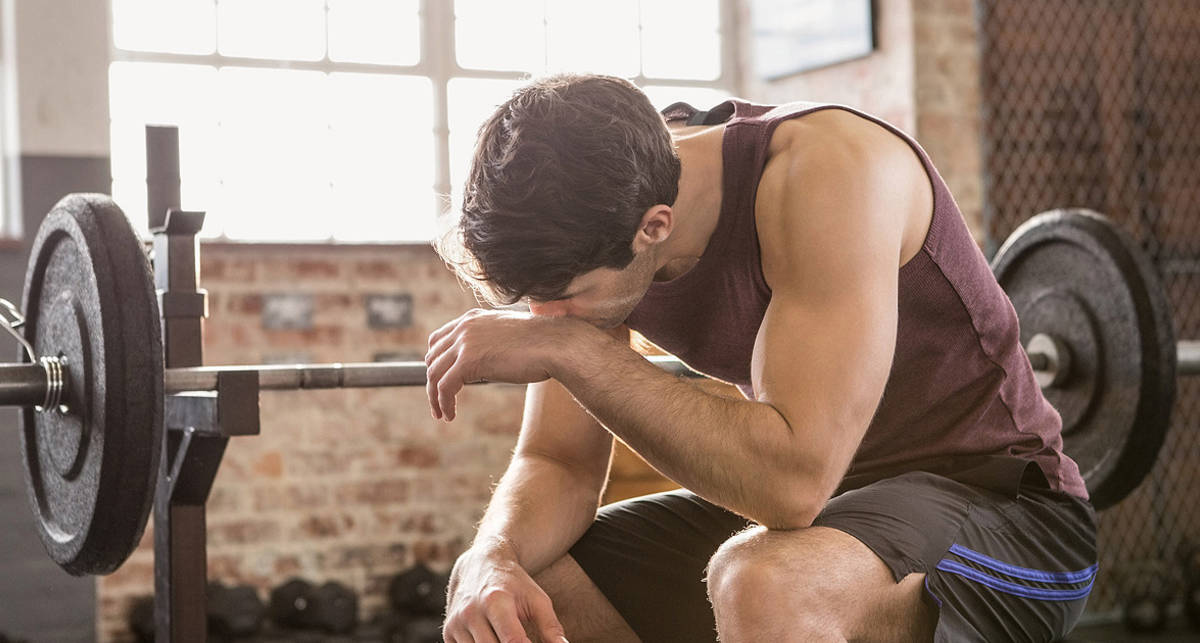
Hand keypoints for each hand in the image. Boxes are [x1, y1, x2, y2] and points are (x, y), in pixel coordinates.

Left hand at [425, 309, 580, 420]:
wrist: (556, 344)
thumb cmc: (542, 345)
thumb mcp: (509, 339)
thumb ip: (492, 344)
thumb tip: (488, 362)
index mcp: (473, 319)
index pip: (439, 339)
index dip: (436, 363)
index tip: (440, 382)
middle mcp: (465, 327)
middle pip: (433, 358)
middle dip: (432, 383)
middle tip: (440, 403)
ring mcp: (465, 342)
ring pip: (434, 374)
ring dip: (435, 397)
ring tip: (443, 414)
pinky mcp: (469, 360)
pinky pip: (445, 386)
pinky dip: (444, 403)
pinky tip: (450, 415)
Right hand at [443, 546, 569, 642]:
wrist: (480, 563)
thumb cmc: (514, 584)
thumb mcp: (536, 599)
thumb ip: (551, 627)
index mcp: (496, 602)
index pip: (513, 641)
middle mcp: (472, 613)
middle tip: (521, 641)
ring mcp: (456, 623)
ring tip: (506, 637)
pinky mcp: (448, 632)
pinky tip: (491, 639)